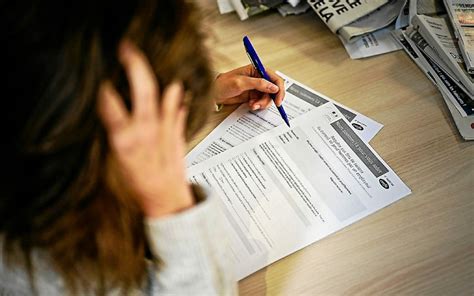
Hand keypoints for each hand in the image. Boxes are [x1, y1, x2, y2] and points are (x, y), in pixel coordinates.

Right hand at [98, 41, 192, 217]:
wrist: (166, 199)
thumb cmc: (138, 183)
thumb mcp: (116, 160)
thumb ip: (116, 131)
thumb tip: (107, 104)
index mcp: (124, 142)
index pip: (111, 107)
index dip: (105, 88)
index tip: (101, 74)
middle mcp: (145, 134)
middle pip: (142, 92)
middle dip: (135, 66)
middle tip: (127, 49)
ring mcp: (165, 132)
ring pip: (163, 95)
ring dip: (158, 76)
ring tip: (152, 58)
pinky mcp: (178, 134)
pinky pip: (178, 110)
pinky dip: (176, 97)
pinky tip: (175, 85)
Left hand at [214, 64, 284, 109]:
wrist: (213, 93)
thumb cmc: (223, 84)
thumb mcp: (241, 83)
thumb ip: (258, 84)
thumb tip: (273, 87)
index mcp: (257, 70)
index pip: (275, 78)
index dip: (279, 89)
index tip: (278, 100)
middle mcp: (259, 78)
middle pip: (273, 90)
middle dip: (269, 99)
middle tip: (261, 105)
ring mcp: (256, 88)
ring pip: (268, 98)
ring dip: (262, 103)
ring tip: (252, 105)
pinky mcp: (253, 96)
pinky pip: (261, 102)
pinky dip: (258, 105)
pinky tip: (250, 105)